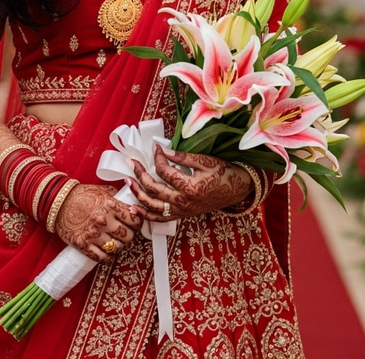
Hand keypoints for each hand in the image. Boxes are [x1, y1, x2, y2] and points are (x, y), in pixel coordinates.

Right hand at [54, 184, 143, 261]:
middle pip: (128, 236)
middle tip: (127, 234)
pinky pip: (102, 257)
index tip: (136, 224)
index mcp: (110, 206)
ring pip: (116, 248)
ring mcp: (93, 234)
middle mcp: (103, 221)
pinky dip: (108, 257)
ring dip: (119, 246)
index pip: (134, 220)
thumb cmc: (82, 195)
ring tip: (117, 242)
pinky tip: (108, 252)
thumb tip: (132, 206)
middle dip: (130, 236)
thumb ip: (117, 198)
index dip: (138, 223)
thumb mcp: (102, 191)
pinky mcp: (83, 245)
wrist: (59, 202)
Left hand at [129, 145, 252, 221]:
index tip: (155, 148)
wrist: (236, 189)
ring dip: (137, 193)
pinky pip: (160, 217)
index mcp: (189, 187)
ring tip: (128, 181)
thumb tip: (163, 151)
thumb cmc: (223, 173)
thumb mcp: (205, 161)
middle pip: (153, 188)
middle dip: (140, 173)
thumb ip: (182, 157)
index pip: (164, 171)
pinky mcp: (182, 214)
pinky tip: (135, 208)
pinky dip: (146, 214)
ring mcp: (182, 210)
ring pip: (153, 205)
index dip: (157, 157)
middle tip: (132, 162)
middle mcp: (183, 201)